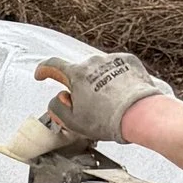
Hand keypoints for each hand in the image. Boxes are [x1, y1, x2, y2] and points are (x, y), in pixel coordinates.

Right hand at [35, 49, 168, 152]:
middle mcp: (93, 62)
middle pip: (80, 72)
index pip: (53, 65)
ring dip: (100, 83)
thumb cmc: (107, 120)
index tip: (41, 74)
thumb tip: (59, 97)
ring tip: (110, 104)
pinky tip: (121, 94)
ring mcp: (112, 60)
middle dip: (80, 86)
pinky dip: (116, 78)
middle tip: (88, 106)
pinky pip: (117, 68)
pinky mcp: (129, 61)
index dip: (44, 70)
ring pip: (99, 70)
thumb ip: (57, 108)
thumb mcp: (73, 122)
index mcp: (76, 74)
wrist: (140, 114)